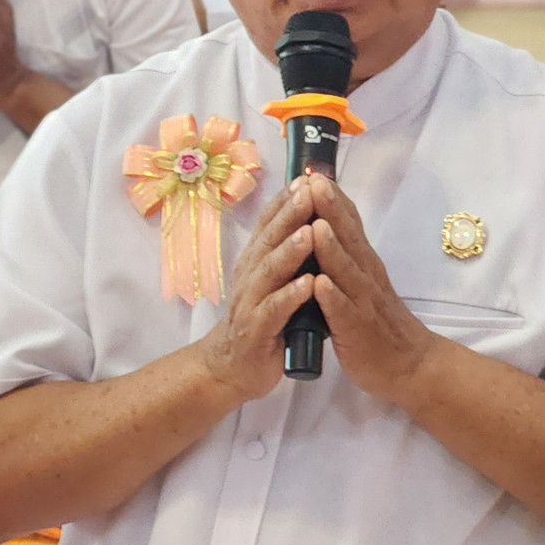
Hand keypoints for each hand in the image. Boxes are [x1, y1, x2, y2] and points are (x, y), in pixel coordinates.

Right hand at [195, 176, 320, 404]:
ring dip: (290, 251)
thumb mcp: (271, 282)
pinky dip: (290, 296)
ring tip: (311, 232)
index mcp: (255, 263)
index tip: (307, 177)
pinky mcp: (256, 331)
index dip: (285, 200)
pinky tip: (308, 285)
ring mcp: (251, 304)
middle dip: (290, 215)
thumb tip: (307, 218)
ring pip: (270, 272)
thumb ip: (285, 254)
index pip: (269, 225)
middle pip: (269, 241)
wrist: (233, 368)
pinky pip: (274, 311)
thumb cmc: (261, 322)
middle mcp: (249, 277)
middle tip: (309, 191)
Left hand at [302, 173, 445, 403]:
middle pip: (348, 238)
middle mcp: (365, 276)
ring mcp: (362, 303)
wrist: (409, 366)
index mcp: (363, 263)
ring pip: (346, 271)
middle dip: (330, 210)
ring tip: (315, 224)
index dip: (333, 199)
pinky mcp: (357, 330)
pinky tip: (319, 284)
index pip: (348, 224)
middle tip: (314, 181)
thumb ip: (346, 253)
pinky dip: (331, 297)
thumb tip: (326, 221)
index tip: (314, 171)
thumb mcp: (361, 280)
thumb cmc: (377, 322)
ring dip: (330, 248)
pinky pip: (343, 311)